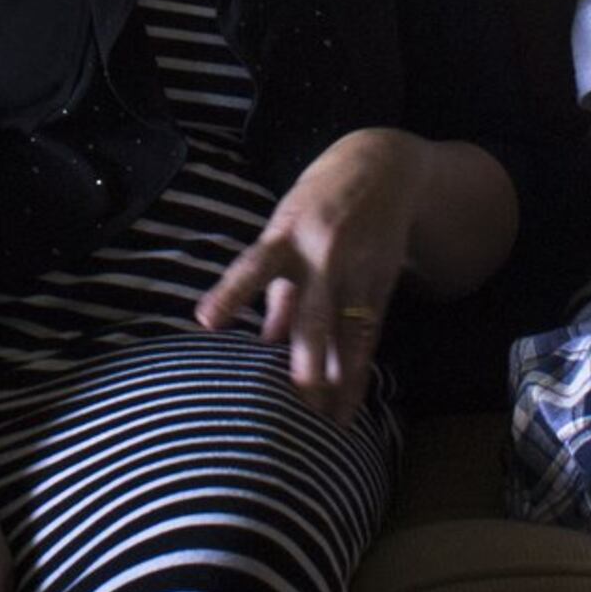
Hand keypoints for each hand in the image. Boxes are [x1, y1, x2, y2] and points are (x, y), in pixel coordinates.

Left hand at [194, 126, 421, 423]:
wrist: (384, 169)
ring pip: (347, 332)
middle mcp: (323, 255)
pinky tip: (350, 405)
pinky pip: (369, 335)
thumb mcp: (286, 227)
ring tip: (327, 422)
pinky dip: (358, 371)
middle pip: (315, 312)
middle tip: (297, 398)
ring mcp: (357, 271)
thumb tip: (263, 343)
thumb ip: (274, 287)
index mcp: (287, 235)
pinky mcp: (383, 284)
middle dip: (307, 355)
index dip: (231, 293)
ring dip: (338, 378)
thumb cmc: (318, 202)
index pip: (254, 266)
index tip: (206, 321)